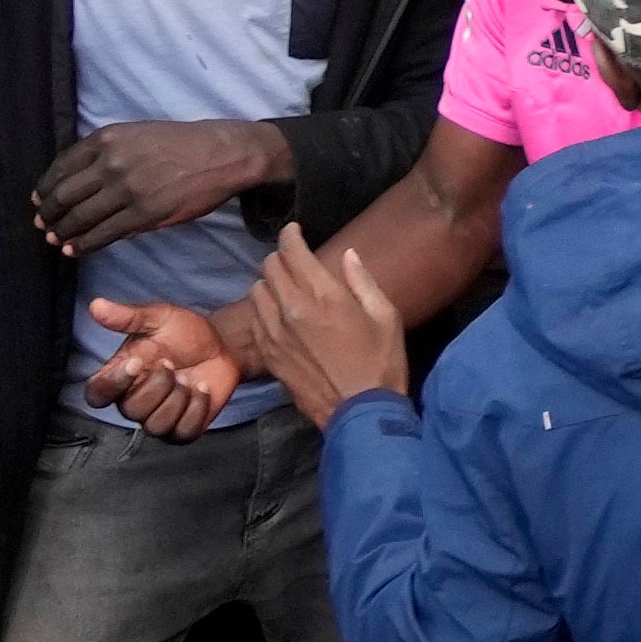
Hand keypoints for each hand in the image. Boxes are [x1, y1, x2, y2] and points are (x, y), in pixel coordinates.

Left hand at [33, 122, 277, 259]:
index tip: (39, 200)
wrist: (224, 154)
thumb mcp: (139, 134)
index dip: (45, 188)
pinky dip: (83, 245)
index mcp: (107, 138)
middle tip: (43, 224)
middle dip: (49, 213)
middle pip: (64, 195)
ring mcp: (126, 189)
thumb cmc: (182, 143)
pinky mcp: (143, 214)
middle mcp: (111, 162)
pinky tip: (74, 249)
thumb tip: (80, 184)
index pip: (61, 167)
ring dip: (62, 232)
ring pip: (79, 217)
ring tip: (56, 239)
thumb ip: (108, 153)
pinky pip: (102, 234)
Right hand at [78, 305, 243, 439]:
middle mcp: (134, 400)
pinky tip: (203, 389)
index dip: (112, 384)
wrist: (222, 346)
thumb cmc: (184, 333)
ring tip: (189, 378)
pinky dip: (197, 409)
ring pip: (155, 425)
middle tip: (173, 364)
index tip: (137, 363)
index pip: (97, 394)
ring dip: (178, 399)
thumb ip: (127, 316)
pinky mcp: (182, 428)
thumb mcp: (158, 318)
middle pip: (130, 411)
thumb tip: (96, 306)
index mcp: (120, 376)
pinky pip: (182, 432)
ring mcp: (158, 417)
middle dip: (158, 385)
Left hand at [239, 224, 409, 425]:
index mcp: (324, 296)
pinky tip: (278, 316)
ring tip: (285, 288)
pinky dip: (263, 310)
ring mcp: (274, 333)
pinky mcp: (267, 354)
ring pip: (257, 291)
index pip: (293, 251)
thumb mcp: (386, 316)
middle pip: (270, 267)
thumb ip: (362, 281)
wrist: (358, 410)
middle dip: (282, 257)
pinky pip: (254, 319)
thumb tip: (348, 256)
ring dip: (270, 283)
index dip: (291, 235)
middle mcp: (292, 309)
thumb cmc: (381, 362)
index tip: (295, 231)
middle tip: (296, 261)